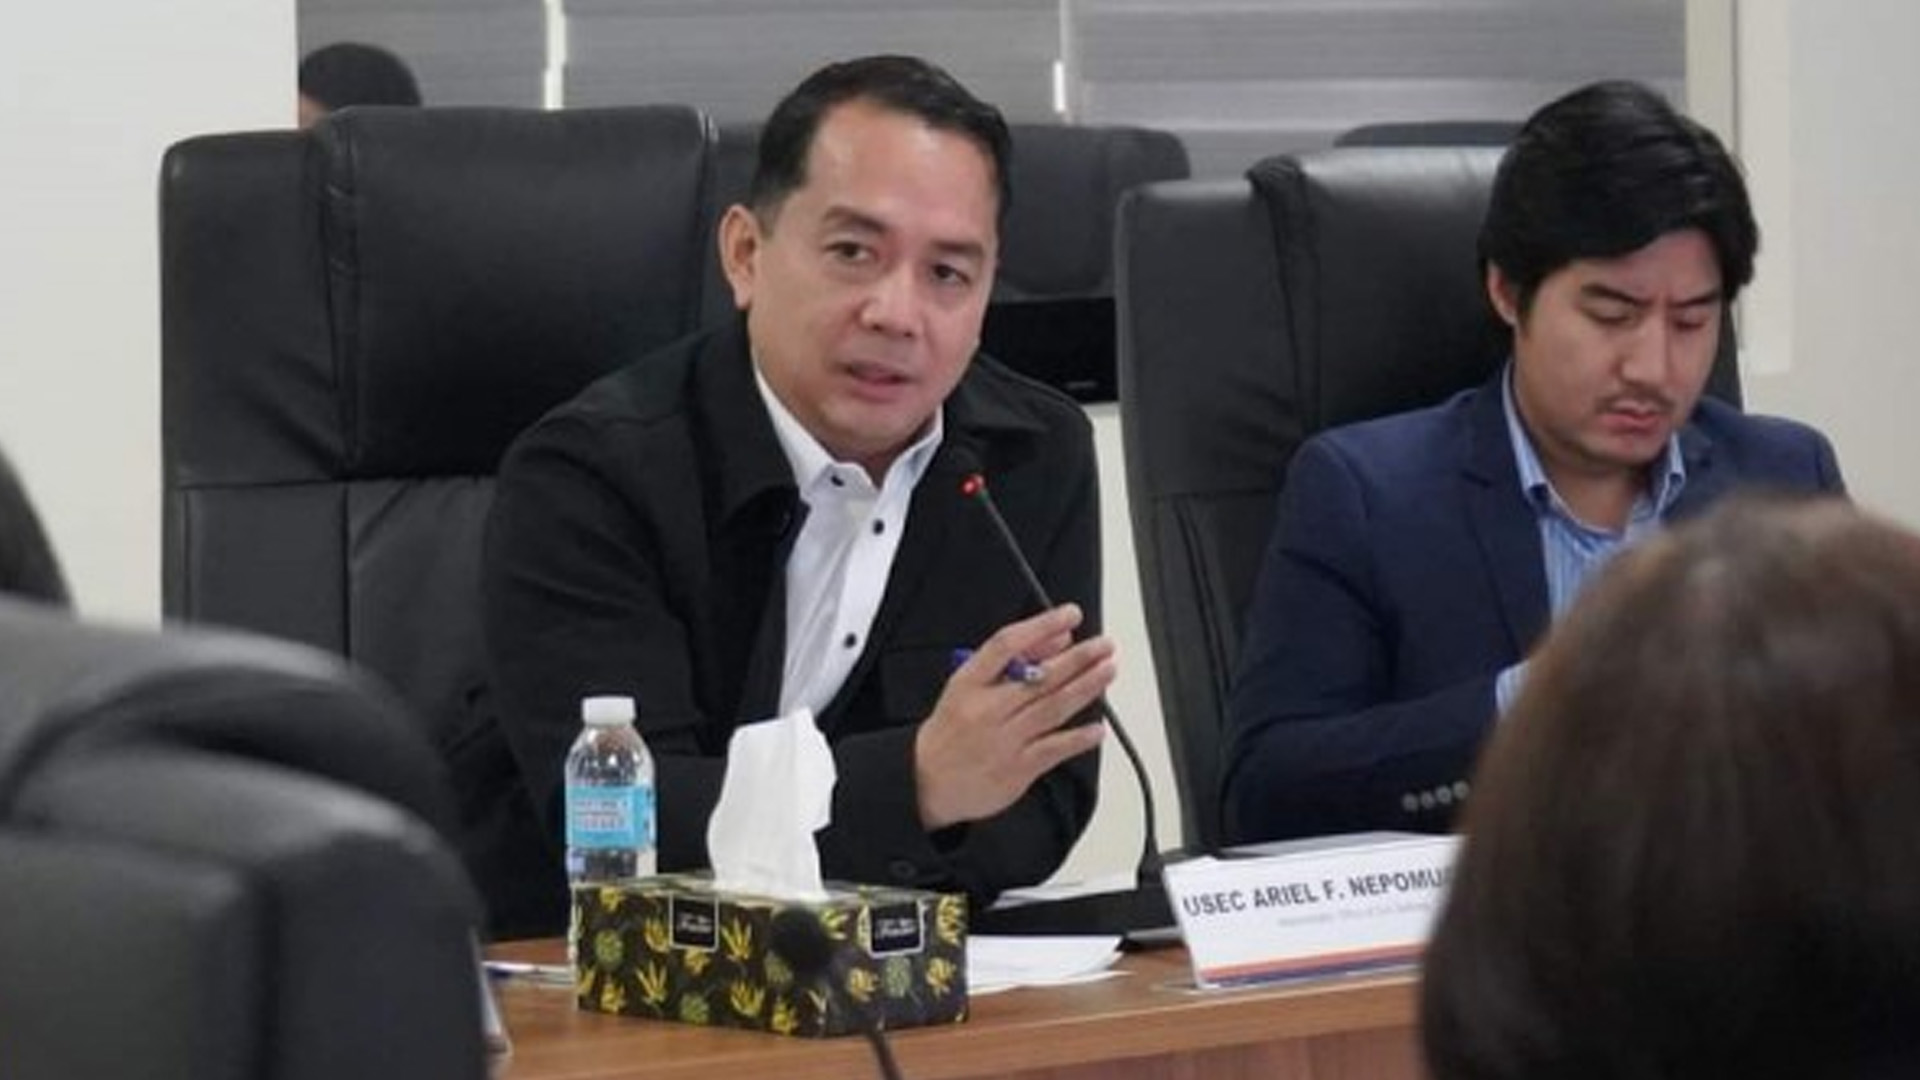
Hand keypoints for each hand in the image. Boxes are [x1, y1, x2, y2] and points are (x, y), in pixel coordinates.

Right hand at [913, 604, 1114, 829]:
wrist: (927, 782)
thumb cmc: (952, 731)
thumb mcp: (967, 687)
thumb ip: (1012, 662)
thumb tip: (1056, 640)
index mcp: (969, 683)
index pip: (1006, 645)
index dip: (1041, 626)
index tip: (1068, 616)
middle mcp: (987, 710)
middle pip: (1038, 678)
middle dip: (1077, 658)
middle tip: (1103, 646)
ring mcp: (1004, 740)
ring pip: (1051, 709)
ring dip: (1085, 688)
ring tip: (1107, 671)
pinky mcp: (1017, 769)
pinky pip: (1053, 749)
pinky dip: (1078, 738)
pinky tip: (1097, 728)